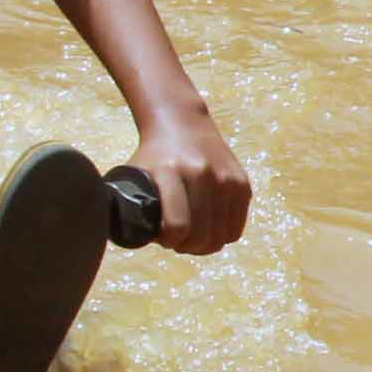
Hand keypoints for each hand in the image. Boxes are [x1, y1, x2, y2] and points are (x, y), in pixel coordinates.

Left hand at [130, 103, 250, 255]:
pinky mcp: (241, 182)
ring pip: (221, 236)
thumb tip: (135, 239)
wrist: (183, 124)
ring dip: (206, 245)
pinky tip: (210, 228)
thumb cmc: (153, 157)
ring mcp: (225, 177)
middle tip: (178, 241)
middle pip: (202, 235)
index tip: (163, 239)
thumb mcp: (134, 175)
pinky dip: (223, 235)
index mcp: (169, 171)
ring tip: (193, 236)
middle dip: (188, 247)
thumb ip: (130, 205)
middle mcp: (201, 173)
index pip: (177, 226)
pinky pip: (235, 228)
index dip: (169, 242)